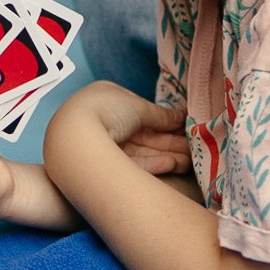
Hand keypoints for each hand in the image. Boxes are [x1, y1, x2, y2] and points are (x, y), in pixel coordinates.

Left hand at [54, 81, 189, 177]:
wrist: (74, 139)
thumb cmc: (105, 111)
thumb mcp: (139, 107)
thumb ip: (162, 115)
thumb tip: (182, 115)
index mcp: (107, 100)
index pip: (142, 113)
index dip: (165, 122)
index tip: (185, 129)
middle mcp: (104, 123)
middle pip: (144, 135)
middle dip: (171, 142)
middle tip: (195, 149)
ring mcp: (104, 147)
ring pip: (142, 152)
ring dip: (168, 155)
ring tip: (191, 161)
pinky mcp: (105, 169)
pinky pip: (133, 165)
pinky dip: (154, 164)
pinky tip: (175, 165)